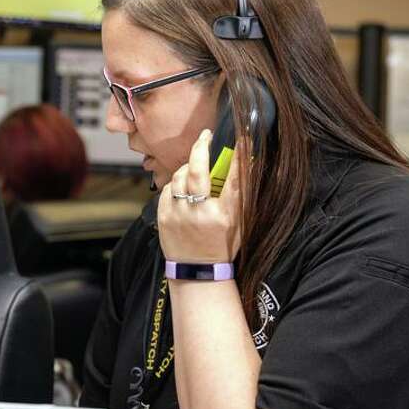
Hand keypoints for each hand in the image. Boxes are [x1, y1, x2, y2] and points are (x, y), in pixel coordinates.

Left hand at [157, 129, 245, 262]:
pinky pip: (167, 189)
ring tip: (194, 167)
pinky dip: (175, 184)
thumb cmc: (221, 247)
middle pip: (198, 170)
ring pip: (179, 177)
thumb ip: (239, 197)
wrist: (197, 272)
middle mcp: (200, 213)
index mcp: (224, 215)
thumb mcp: (238, 224)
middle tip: (205, 136)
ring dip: (187, 167)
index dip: (239, 156)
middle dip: (201, 147)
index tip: (243, 137)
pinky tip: (182, 186)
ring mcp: (178, 215)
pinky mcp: (163, 218)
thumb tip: (244, 166)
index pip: (234, 179)